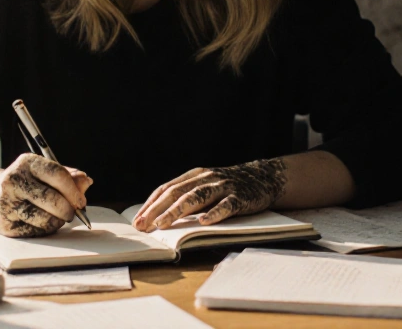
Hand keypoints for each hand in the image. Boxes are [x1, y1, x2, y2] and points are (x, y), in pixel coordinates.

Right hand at [0, 154, 92, 236]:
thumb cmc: (25, 184)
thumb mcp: (44, 174)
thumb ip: (68, 177)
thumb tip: (86, 182)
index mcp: (26, 163)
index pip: (57, 174)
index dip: (74, 190)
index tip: (81, 201)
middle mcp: (13, 180)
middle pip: (53, 199)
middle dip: (69, 209)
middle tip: (74, 212)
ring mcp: (7, 203)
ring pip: (46, 218)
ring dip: (58, 220)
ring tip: (58, 216)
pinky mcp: (6, 223)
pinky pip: (37, 231)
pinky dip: (46, 228)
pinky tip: (43, 221)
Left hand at [131, 158, 287, 231]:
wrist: (263, 178)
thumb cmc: (228, 187)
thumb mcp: (205, 186)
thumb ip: (186, 196)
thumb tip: (158, 216)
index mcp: (194, 176)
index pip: (167, 189)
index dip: (151, 204)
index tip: (137, 220)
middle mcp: (206, 178)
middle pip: (177, 193)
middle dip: (157, 210)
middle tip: (143, 225)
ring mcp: (224, 187)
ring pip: (197, 198)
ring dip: (177, 211)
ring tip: (163, 224)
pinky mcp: (241, 197)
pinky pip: (226, 205)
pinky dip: (215, 213)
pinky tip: (204, 221)